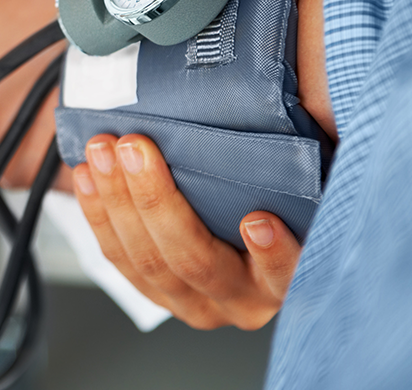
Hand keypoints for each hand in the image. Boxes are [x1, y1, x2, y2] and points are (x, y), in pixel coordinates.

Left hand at [72, 133, 300, 329]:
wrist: (245, 221)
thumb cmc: (278, 193)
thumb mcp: (307, 181)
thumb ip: (307, 161)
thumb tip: (324, 107)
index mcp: (286, 280)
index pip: (286, 275)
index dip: (273, 255)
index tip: (257, 221)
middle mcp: (241, 300)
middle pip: (194, 260)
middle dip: (156, 201)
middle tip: (135, 148)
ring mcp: (195, 303)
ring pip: (146, 261)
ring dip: (117, 201)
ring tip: (103, 151)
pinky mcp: (156, 293)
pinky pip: (118, 258)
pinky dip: (98, 214)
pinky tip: (87, 176)